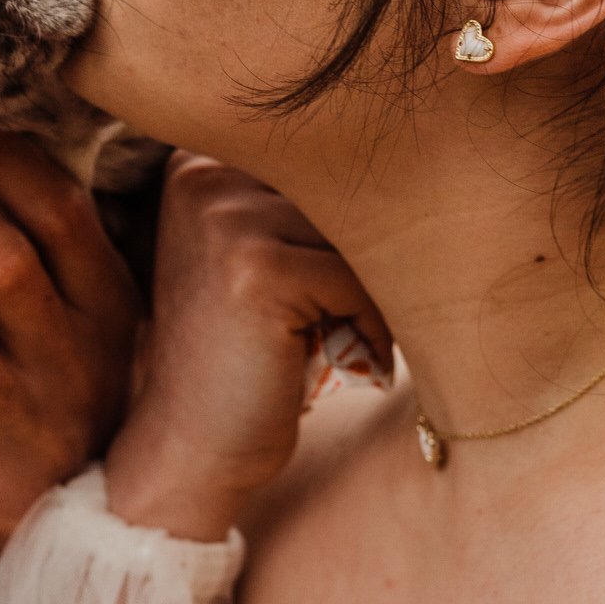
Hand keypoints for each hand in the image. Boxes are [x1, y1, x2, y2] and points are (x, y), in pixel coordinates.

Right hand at [102, 153, 390, 541]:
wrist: (191, 447)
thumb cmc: (240, 355)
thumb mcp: (254, 257)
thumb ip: (297, 198)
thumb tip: (413, 157)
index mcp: (196, 163)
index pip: (321, 159)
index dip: (345, 221)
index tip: (327, 282)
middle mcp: (201, 176)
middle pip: (341, 191)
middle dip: (363, 253)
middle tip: (347, 318)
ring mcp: (225, 220)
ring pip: (355, 232)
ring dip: (370, 288)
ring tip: (345, 338)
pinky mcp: (258, 270)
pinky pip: (357, 278)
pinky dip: (370, 323)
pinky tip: (350, 358)